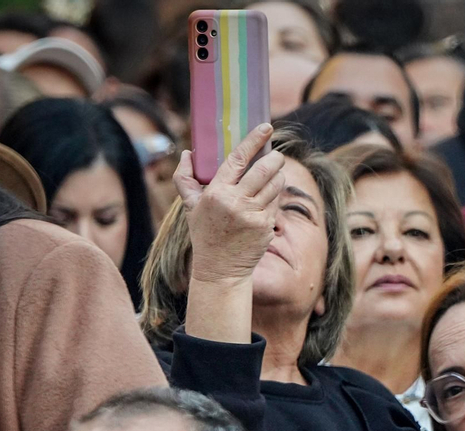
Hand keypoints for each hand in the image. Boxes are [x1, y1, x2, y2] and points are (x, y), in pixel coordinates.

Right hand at [173, 124, 286, 284]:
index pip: (239, 159)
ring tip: (275, 172)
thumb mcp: (190, 207)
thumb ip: (185, 179)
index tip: (267, 127)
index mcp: (216, 193)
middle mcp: (236, 202)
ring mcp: (254, 215)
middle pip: (264, 169)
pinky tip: (270, 196)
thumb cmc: (204, 234)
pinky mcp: (266, 226)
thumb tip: (187, 153)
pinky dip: (276, 195)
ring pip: (275, 185)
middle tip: (277, 154)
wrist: (220, 269)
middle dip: (275, 158)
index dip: (255, 140)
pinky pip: (276, 203)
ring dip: (279, 175)